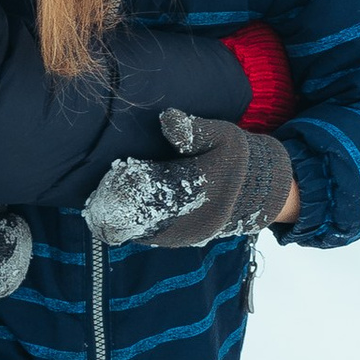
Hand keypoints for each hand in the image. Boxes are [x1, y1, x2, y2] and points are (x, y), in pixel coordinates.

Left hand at [84, 109, 295, 248]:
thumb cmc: (234, 159)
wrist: (254, 192)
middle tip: (105, 185)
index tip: (118, 168)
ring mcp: (184, 236)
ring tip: (111, 195)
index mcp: (200, 190)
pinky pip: (144, 235)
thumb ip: (194, 129)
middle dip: (118, 201)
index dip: (128, 181)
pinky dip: (130, 222)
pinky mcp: (177, 241)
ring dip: (122, 213)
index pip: (153, 189)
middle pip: (140, 215)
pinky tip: (125, 205)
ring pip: (138, 230)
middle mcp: (192, 220)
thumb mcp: (224, 136)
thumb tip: (166, 118)